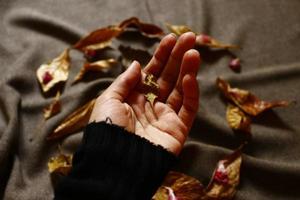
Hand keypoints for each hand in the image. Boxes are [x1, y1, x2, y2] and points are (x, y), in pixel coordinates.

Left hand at [89, 32, 200, 154]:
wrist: (115, 160)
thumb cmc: (107, 128)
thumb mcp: (109, 99)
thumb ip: (125, 81)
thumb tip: (137, 63)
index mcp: (134, 97)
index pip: (152, 72)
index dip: (161, 55)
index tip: (171, 38)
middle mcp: (151, 104)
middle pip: (168, 77)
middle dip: (178, 57)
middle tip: (189, 37)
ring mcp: (166, 116)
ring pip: (181, 90)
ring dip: (188, 70)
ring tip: (193, 51)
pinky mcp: (178, 129)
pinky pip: (188, 108)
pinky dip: (191, 93)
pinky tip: (190, 77)